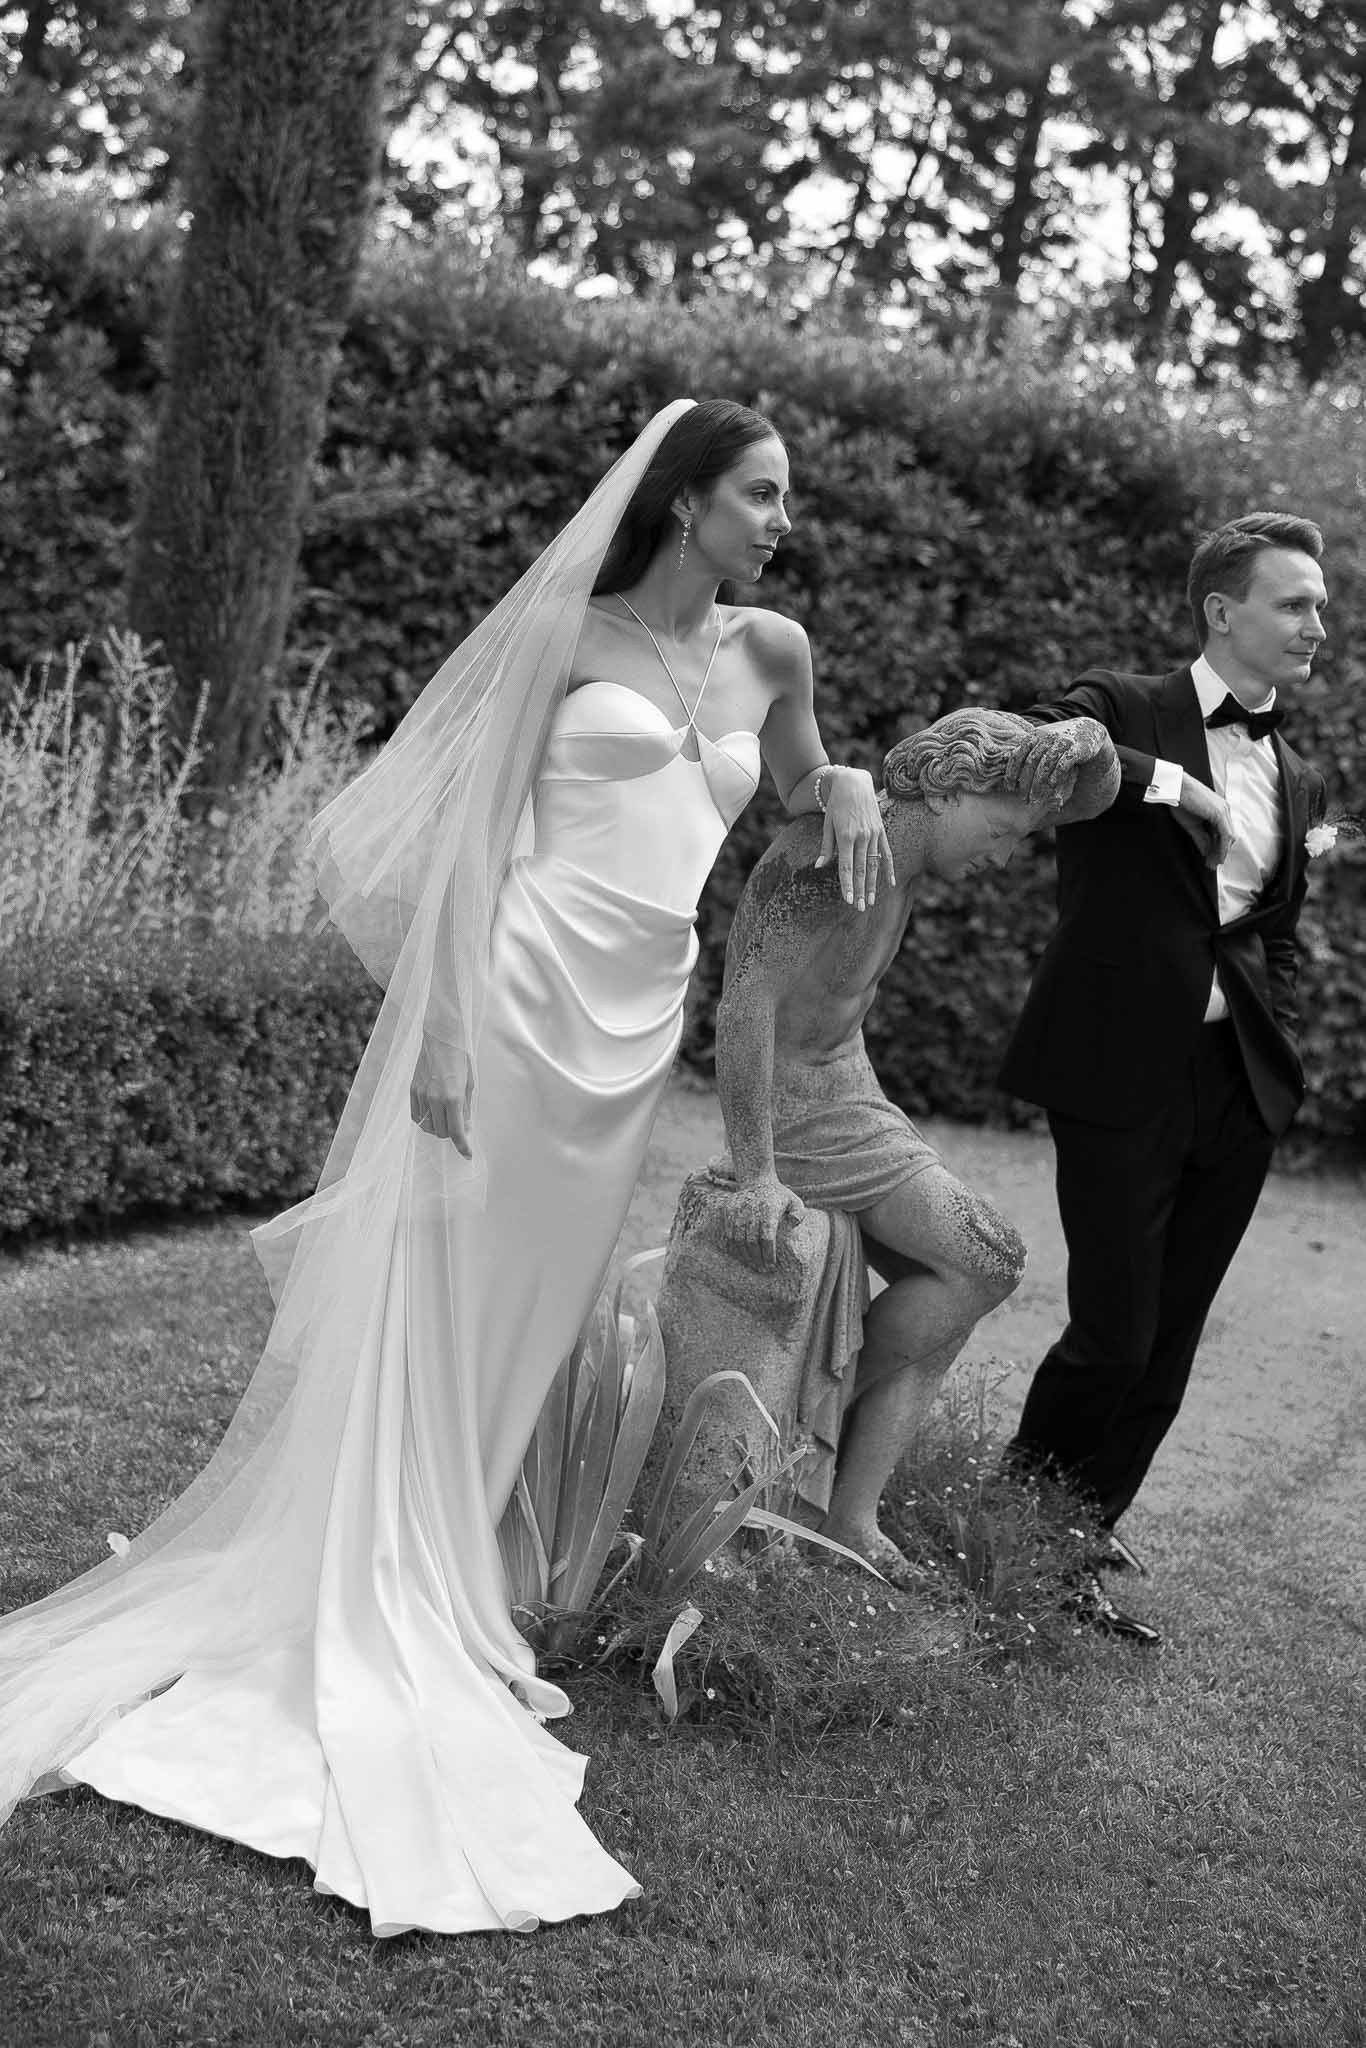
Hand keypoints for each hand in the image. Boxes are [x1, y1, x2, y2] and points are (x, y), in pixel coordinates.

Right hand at [410, 1037, 472, 1155]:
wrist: (440, 1038)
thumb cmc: (459, 1059)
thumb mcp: (470, 1084)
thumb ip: (466, 1109)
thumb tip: (465, 1128)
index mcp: (453, 1097)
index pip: (457, 1132)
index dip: (463, 1147)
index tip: (467, 1154)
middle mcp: (435, 1098)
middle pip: (441, 1132)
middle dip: (451, 1133)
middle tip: (458, 1125)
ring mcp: (421, 1095)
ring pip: (427, 1126)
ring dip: (438, 1128)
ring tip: (445, 1118)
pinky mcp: (412, 1091)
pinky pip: (416, 1116)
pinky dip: (425, 1120)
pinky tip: (433, 1112)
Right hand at [717, 1174, 805, 1269]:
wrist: (757, 1179)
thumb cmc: (779, 1196)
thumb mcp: (794, 1201)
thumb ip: (799, 1213)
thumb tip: (793, 1223)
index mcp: (769, 1209)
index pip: (767, 1237)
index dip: (768, 1253)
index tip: (771, 1265)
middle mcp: (752, 1209)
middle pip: (752, 1241)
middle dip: (756, 1258)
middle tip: (762, 1269)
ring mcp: (738, 1210)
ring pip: (737, 1239)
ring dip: (744, 1255)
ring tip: (752, 1264)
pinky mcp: (728, 1210)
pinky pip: (728, 1233)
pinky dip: (734, 1247)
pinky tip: (741, 1255)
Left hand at [814, 766, 895, 910]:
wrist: (853, 782)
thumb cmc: (836, 804)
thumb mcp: (827, 824)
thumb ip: (826, 847)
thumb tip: (819, 866)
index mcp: (846, 836)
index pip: (847, 867)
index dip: (847, 885)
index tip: (848, 900)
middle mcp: (861, 837)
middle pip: (862, 870)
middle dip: (860, 891)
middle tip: (859, 908)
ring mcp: (874, 834)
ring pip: (874, 864)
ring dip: (873, 885)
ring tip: (871, 901)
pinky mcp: (881, 831)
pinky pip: (886, 853)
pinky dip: (889, 869)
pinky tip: (891, 883)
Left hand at [1008, 718, 1111, 811]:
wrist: (1089, 731)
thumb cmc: (1060, 742)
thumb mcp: (1043, 742)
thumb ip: (1028, 754)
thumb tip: (1010, 776)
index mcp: (1035, 735)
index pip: (1018, 755)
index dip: (1011, 772)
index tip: (1010, 788)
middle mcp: (1047, 737)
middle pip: (1031, 763)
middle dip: (1025, 783)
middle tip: (1023, 799)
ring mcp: (1063, 741)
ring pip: (1045, 765)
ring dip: (1038, 784)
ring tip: (1035, 799)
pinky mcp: (1077, 748)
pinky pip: (1063, 764)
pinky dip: (1055, 776)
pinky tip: (1051, 787)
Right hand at [1174, 773, 1235, 865]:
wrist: (1177, 788)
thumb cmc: (1181, 801)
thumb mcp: (1192, 824)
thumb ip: (1201, 838)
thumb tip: (1205, 851)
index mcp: (1219, 810)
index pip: (1223, 832)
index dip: (1218, 847)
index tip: (1211, 859)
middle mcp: (1224, 809)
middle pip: (1228, 836)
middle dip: (1221, 852)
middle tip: (1213, 865)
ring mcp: (1224, 811)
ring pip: (1228, 837)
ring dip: (1222, 852)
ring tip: (1214, 864)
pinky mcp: (1219, 813)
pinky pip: (1225, 834)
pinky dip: (1222, 847)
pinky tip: (1217, 856)